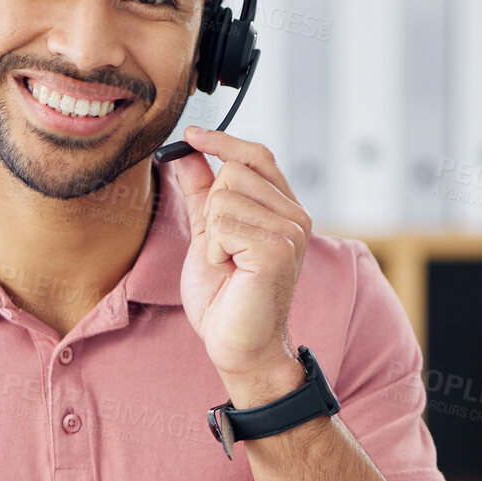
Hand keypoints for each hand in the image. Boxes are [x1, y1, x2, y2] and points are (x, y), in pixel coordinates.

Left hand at [168, 126, 311, 391]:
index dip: (223, 141)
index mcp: (283, 210)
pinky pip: (223, 224)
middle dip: (212, 208)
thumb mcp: (208, 235)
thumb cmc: (225, 297)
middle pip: (234, 171)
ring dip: (212, 235)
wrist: (236, 345)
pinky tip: (230, 272)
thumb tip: (187, 153)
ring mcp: (291, 232)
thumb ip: (201, 194)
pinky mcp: (278, 249)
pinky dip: (214, 250)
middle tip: (223, 250)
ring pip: (225, 196)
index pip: (257, 156)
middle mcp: (295, 216)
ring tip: (228, 264)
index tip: (191, 135)